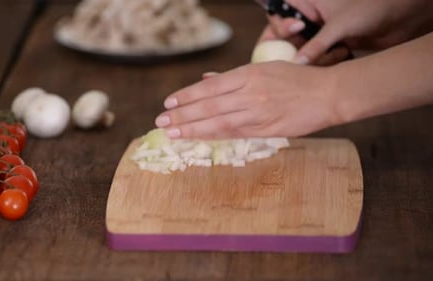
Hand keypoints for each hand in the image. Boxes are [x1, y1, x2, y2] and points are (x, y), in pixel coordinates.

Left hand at [155, 62, 339, 138]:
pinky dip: (214, 135)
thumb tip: (206, 79)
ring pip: (218, 121)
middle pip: (209, 105)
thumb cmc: (297, 80)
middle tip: (161, 121)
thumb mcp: (265, 70)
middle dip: (182, 114)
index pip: (210, 86)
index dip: (188, 95)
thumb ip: (234, 77)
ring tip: (172, 133)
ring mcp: (258, 112)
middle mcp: (250, 92)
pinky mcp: (266, 129)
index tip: (169, 102)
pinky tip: (198, 138)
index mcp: (249, 74)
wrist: (329, 94)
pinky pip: (235, 133)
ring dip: (192, 128)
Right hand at [259, 0, 432, 64]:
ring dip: (315, 58)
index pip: (276, 17)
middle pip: (283, 39)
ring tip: (337, 52)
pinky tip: (343, 54)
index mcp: (304, 3)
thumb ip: (316, 45)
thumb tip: (297, 63)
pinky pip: (314, 60)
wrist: (397, 19)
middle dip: (297, 50)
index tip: (295, 29)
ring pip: (299, 52)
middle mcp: (306, 18)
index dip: (279, 28)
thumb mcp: (339, 26)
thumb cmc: (369, 9)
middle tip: (308, 56)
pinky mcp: (324, 47)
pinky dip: (324, 62)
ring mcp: (314, 33)